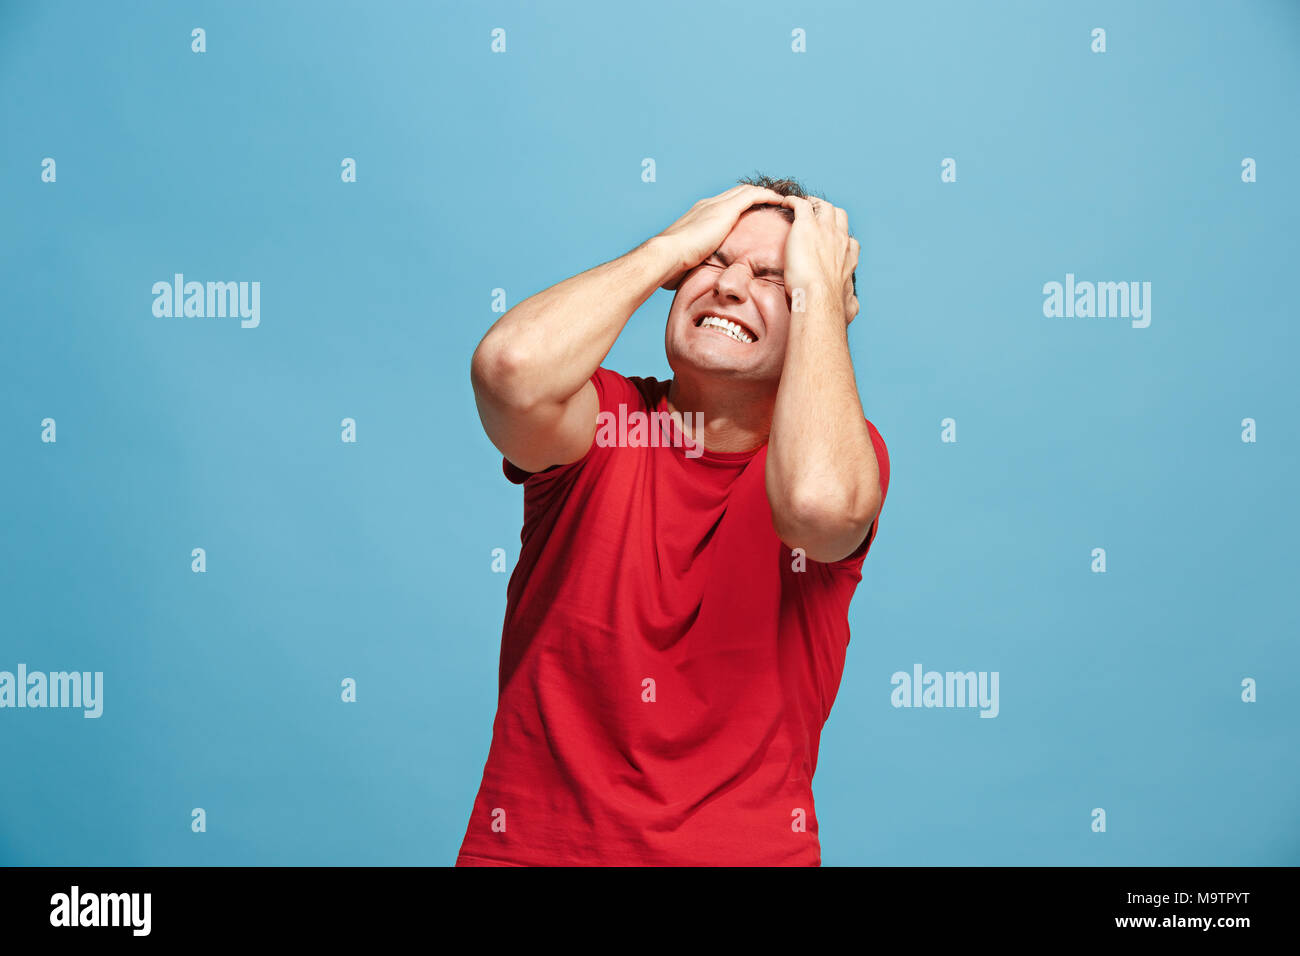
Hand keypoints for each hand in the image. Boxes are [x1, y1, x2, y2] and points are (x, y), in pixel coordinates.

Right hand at [655, 184, 787, 289]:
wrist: (668, 253)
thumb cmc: (672, 262)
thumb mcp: (686, 258)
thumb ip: (693, 260)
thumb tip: (690, 274)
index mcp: (698, 214)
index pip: (723, 202)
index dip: (738, 203)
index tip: (750, 209)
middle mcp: (708, 204)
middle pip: (736, 192)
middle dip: (753, 193)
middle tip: (770, 199)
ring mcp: (716, 205)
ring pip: (747, 190)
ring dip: (764, 193)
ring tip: (779, 199)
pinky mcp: (726, 210)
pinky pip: (753, 196)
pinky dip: (767, 196)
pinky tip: (780, 201)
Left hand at [781, 197, 858, 322]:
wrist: (819, 297)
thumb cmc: (831, 305)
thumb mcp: (849, 305)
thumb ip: (851, 303)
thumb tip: (853, 310)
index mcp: (849, 255)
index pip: (848, 239)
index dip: (839, 236)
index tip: (830, 238)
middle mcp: (840, 239)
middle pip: (838, 215)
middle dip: (828, 212)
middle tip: (815, 214)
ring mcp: (825, 229)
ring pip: (822, 205)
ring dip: (813, 203)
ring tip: (802, 205)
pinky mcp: (806, 225)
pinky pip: (801, 204)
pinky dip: (793, 201)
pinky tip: (786, 202)